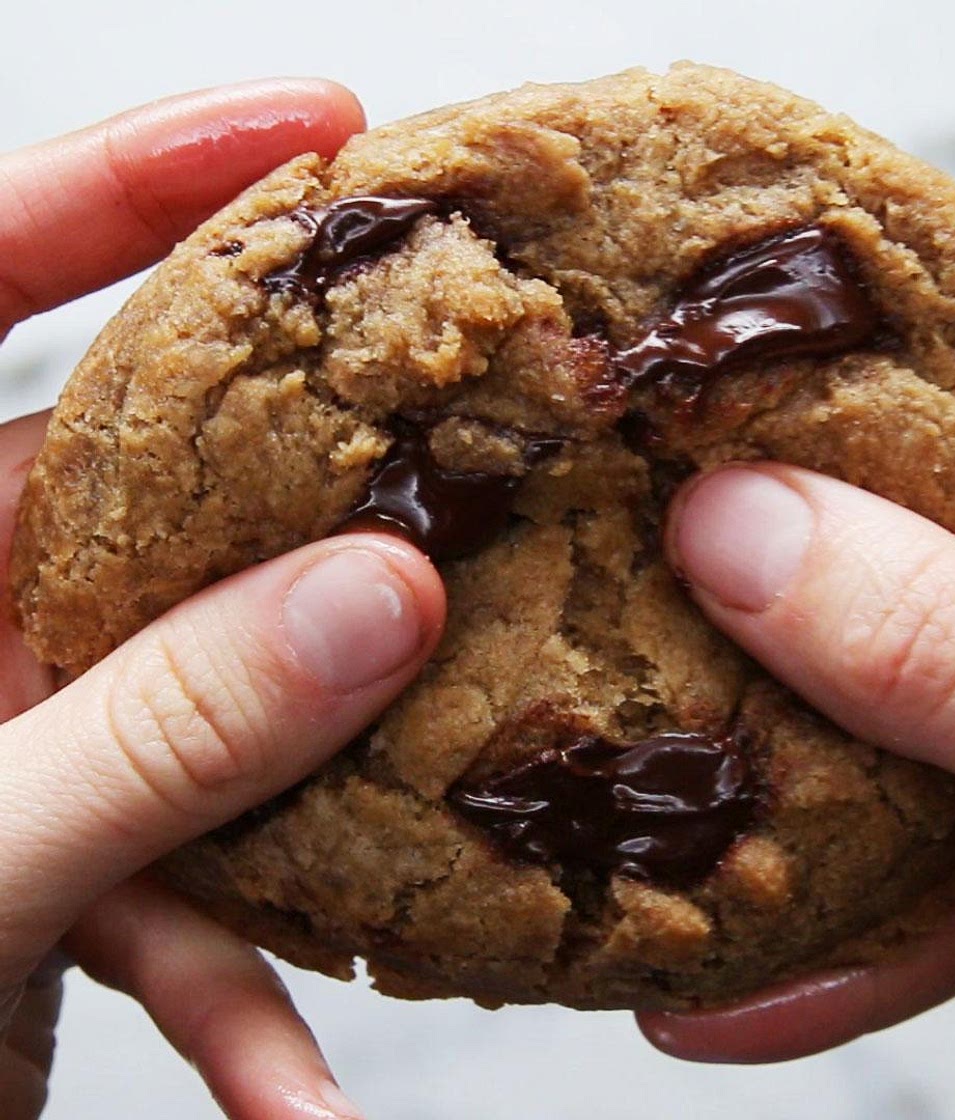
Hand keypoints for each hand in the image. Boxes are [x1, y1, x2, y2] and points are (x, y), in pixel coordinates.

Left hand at [0, 85, 445, 1117]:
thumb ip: (159, 732)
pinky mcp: (72, 841)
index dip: (131, 182)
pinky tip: (293, 1094)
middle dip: (305, 474)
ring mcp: (18, 734)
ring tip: (431, 805)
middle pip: (149, 486)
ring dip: (311, 793)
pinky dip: (245, 987)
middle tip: (451, 428)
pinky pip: (187, 881)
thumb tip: (373, 606)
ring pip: (205, 694)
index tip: (313, 126)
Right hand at [639, 198, 954, 1062]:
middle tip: (639, 561)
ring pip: (941, 674)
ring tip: (659, 810)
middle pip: (954, 494)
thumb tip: (741, 534)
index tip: (724, 329)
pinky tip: (761, 983)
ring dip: (807, 773)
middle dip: (792, 556)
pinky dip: (881, 913)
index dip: (889, 287)